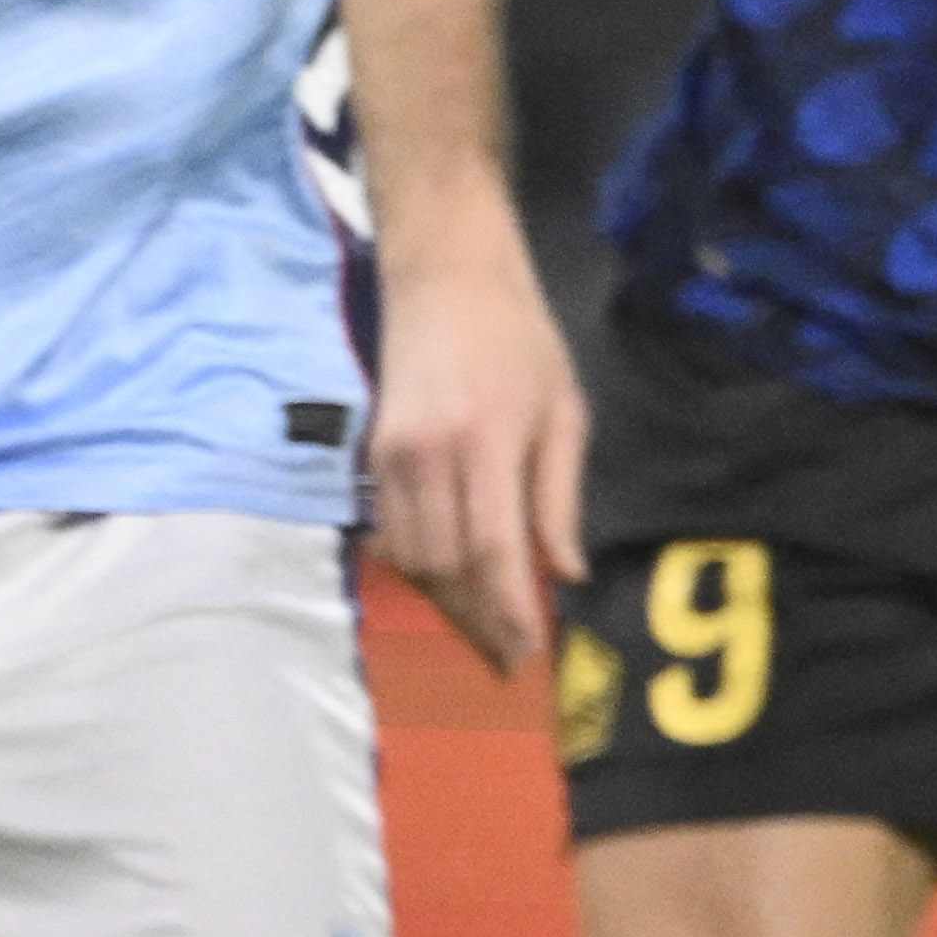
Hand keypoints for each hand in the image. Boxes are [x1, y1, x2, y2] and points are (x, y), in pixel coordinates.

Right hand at [366, 222, 590, 677]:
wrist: (445, 277)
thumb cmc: (521, 339)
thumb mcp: (563, 411)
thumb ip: (559, 498)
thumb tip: (565, 574)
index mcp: (487, 442)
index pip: (494, 551)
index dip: (510, 611)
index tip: (528, 653)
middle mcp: (429, 457)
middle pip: (447, 569)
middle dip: (478, 621)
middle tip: (508, 659)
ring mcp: (391, 458)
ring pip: (413, 560)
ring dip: (447, 603)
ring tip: (484, 629)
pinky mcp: (371, 456)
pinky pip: (392, 534)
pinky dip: (421, 569)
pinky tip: (451, 585)